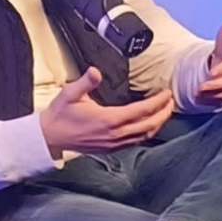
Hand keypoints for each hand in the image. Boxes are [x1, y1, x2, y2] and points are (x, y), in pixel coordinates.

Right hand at [41, 67, 174, 151]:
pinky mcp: (111, 149)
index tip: (166, 93)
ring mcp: (114, 144)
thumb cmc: (60, 114)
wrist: (50, 136)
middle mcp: (114, 134)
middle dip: (163, 113)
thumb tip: (95, 71)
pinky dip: (147, 133)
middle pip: (148, 125)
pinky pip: (136, 142)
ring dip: (158, 124)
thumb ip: (85, 82)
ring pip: (144, 136)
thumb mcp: (70, 93)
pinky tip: (150, 126)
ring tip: (166, 112)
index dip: (157, 102)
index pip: (141, 111)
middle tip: (171, 101)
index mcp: (108, 119)